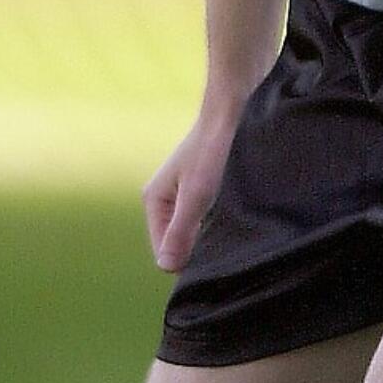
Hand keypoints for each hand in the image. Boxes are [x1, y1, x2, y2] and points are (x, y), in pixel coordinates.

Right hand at [142, 115, 236, 272]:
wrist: (227, 115)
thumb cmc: (211, 152)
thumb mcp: (196, 195)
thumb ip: (180, 230)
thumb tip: (165, 267)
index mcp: (153, 200)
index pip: (163, 251)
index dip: (185, 259)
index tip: (211, 253)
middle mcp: (162, 199)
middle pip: (175, 243)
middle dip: (195, 247)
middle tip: (221, 240)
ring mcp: (179, 194)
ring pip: (189, 232)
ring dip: (205, 235)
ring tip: (226, 226)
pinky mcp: (196, 190)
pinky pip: (200, 220)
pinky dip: (212, 223)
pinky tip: (229, 217)